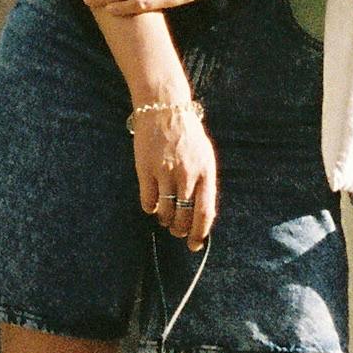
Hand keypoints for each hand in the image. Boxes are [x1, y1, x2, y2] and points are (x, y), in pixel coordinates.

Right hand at [131, 98, 217, 246]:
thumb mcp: (205, 156)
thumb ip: (204, 183)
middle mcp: (188, 173)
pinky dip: (150, 208)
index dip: (200, 232)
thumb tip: (202, 215)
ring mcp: (166, 171)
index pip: (206, 211)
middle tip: (177, 232)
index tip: (194, 244)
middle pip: (185, 216)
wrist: (165, 108)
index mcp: (206, 171)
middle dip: (180, 230)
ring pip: (166, 211)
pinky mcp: (146, 169)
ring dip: (165, 220)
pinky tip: (152, 204)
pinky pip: (148, 201)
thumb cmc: (187, 134)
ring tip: (165, 217)